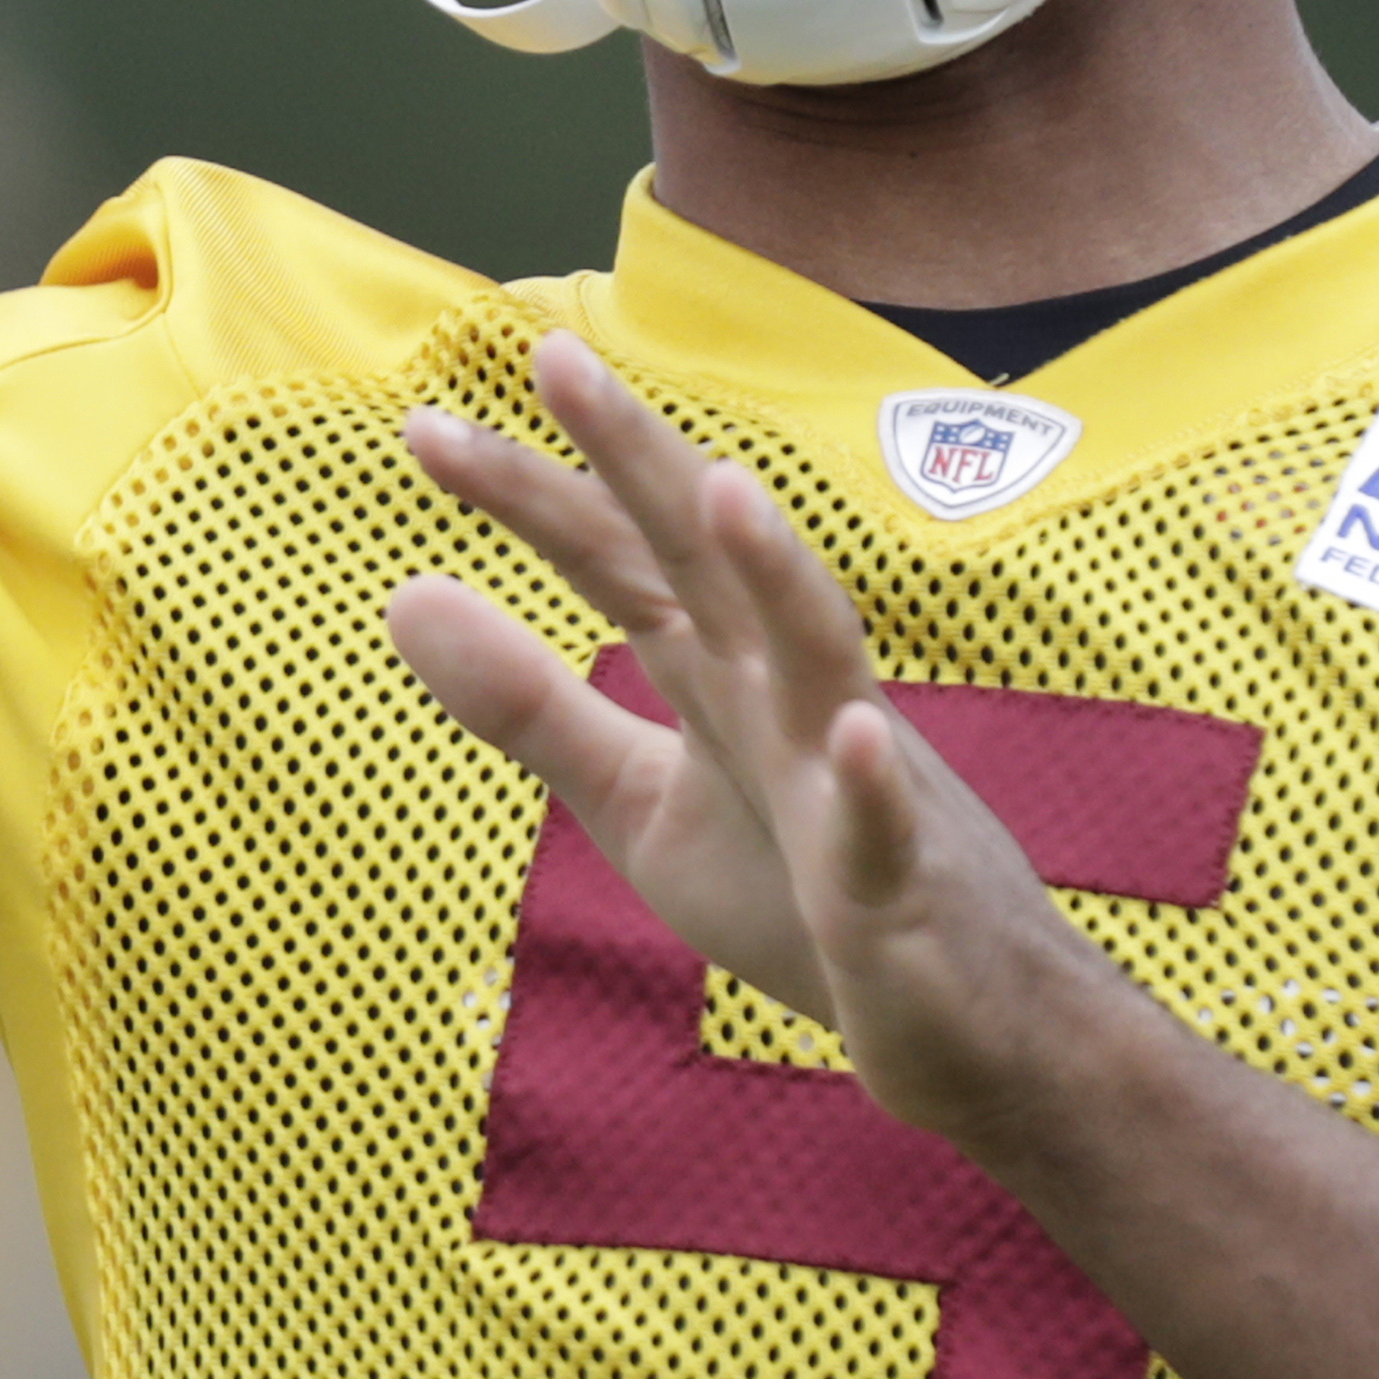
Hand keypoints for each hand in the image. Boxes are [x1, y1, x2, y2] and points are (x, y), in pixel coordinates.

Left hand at [386, 333, 1113, 1138]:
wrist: (976, 1023)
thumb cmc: (804, 893)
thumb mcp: (637, 799)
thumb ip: (528, 705)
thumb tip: (402, 594)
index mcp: (720, 674)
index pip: (619, 561)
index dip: (530, 495)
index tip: (427, 428)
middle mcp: (786, 697)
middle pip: (707, 565)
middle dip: (640, 462)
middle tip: (557, 356)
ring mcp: (850, 783)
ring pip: (819, 658)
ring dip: (778, 576)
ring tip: (728, 491)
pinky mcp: (899, 888)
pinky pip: (886, 832)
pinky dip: (872, 788)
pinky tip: (854, 739)